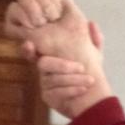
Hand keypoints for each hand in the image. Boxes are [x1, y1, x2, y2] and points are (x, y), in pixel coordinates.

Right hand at [5, 0, 111, 118]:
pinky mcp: (48, 97)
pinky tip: (83, 89)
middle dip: (63, 65)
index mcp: (52, 57)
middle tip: (81, 67)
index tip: (29, 44)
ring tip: (90, 80)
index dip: (28, 48)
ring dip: (74, 79)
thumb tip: (92, 23)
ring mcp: (45, 84)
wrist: (94, 101)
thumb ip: (94, 41)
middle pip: (43, 63)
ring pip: (53, 79)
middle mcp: (45, 70)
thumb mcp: (95, 57)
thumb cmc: (91, 75)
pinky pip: (57, 92)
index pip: (34, 50)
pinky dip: (72, 90)